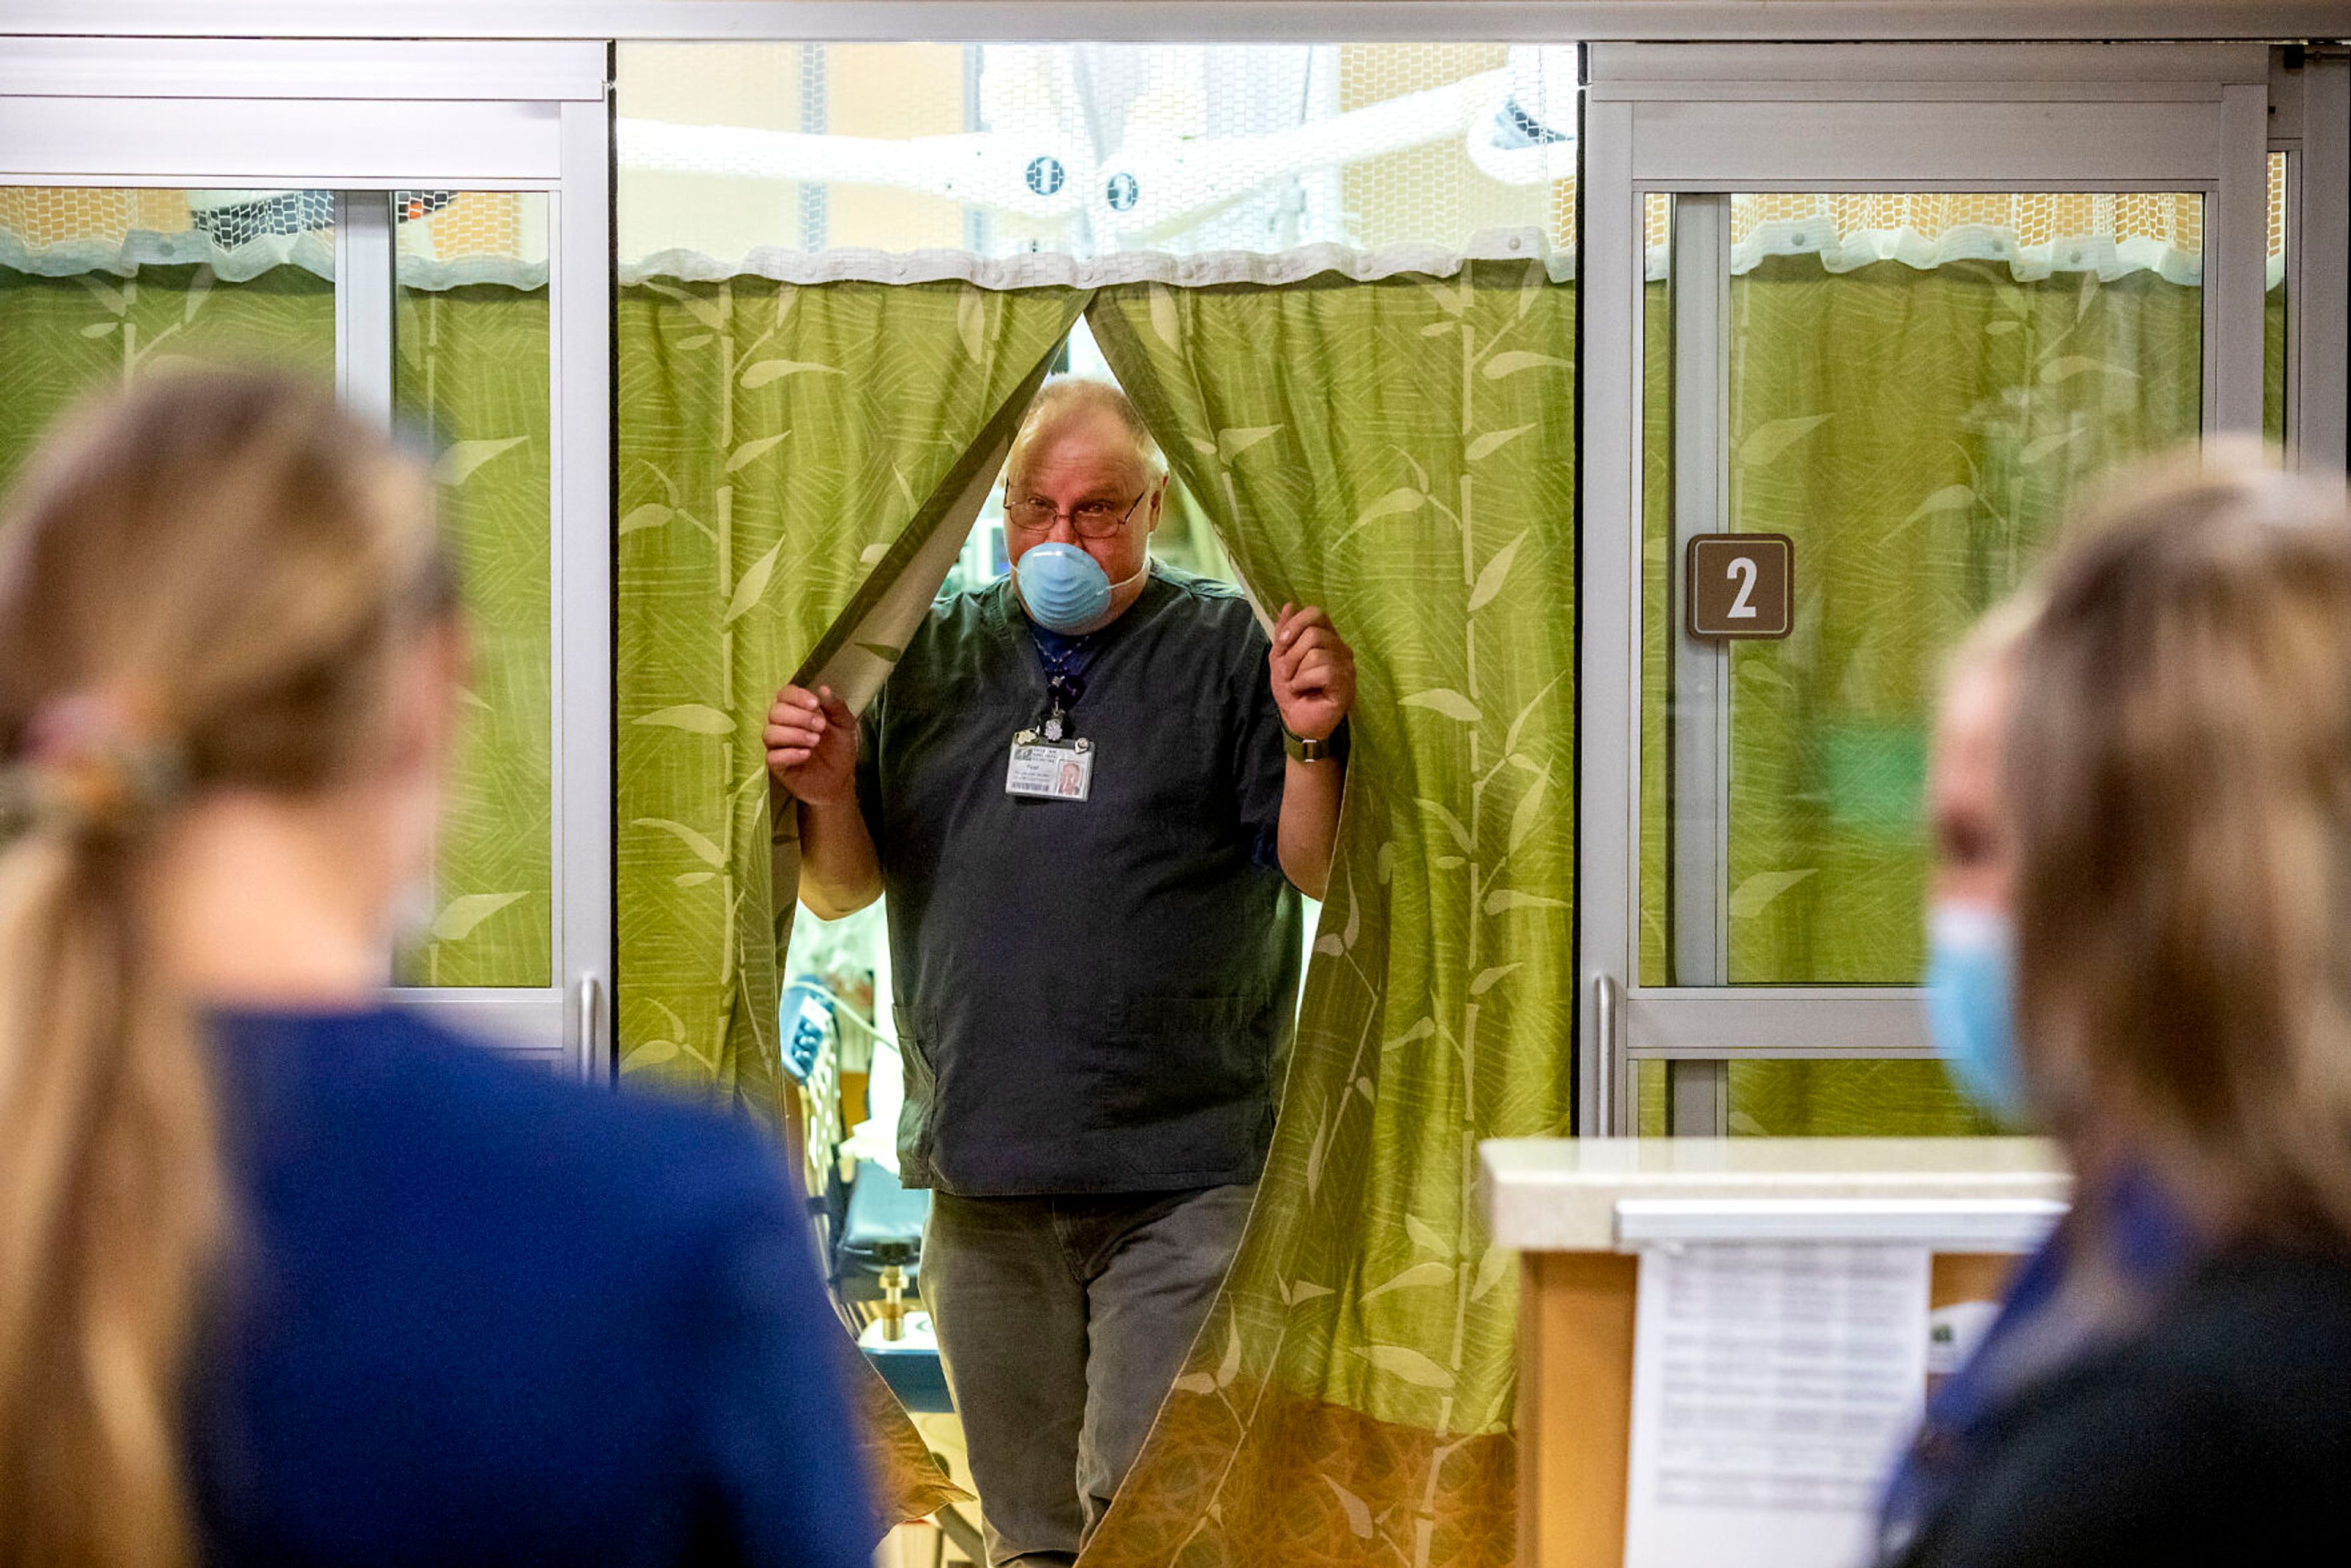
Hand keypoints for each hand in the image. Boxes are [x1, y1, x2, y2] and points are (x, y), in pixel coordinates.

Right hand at [765, 684, 856, 804]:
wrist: (841, 781)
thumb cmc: (839, 750)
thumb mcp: (845, 726)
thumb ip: (836, 707)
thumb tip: (823, 689)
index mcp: (798, 711)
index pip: (785, 694)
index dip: (796, 696)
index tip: (814, 704)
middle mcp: (784, 726)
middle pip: (775, 712)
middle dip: (798, 717)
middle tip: (820, 726)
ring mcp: (779, 746)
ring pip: (770, 733)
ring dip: (794, 735)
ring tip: (815, 741)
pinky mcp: (778, 765)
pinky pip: (772, 756)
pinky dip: (789, 754)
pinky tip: (806, 754)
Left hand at [1270, 603, 1355, 742]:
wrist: (1296, 721)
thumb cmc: (1292, 690)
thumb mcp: (1280, 657)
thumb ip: (1284, 632)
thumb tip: (1288, 605)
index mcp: (1326, 638)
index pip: (1316, 613)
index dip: (1296, 624)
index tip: (1283, 642)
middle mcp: (1340, 648)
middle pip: (1314, 633)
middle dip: (1292, 654)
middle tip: (1288, 672)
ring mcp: (1346, 665)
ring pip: (1317, 653)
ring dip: (1297, 671)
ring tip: (1296, 684)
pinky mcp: (1346, 683)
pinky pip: (1324, 670)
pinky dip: (1305, 681)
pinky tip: (1304, 690)